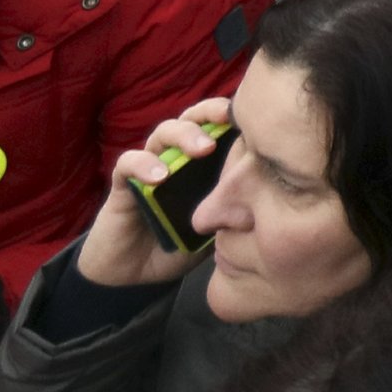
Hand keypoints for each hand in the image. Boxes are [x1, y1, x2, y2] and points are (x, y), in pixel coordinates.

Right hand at [74, 98, 235, 289]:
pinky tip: (160, 177)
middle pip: (190, 120)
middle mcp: (175, 158)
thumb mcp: (216, 228)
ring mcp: (148, 168)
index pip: (215, 126)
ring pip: (162, 133)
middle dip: (208, 114)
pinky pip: (128, 163)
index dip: (229, 115)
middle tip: (226, 120)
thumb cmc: (180, 245)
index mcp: (201, 164)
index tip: (251, 117)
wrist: (135, 278)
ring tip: (202, 149)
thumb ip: (235, 209)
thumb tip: (269, 197)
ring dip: (183, 135)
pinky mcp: (123, 185)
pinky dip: (143, 164)